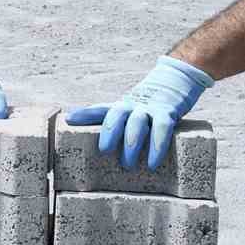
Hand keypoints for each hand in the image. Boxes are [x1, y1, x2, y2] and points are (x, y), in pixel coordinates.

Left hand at [66, 55, 211, 169]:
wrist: (176, 80)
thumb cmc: (147, 105)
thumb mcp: (129, 110)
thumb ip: (109, 119)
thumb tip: (77, 123)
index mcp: (121, 106)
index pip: (100, 108)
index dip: (84, 114)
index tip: (69, 120)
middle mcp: (132, 105)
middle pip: (117, 115)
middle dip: (109, 132)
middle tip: (105, 151)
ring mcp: (149, 108)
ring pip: (137, 123)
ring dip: (131, 143)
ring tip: (128, 164)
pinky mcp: (167, 113)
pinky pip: (162, 129)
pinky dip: (156, 146)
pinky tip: (152, 162)